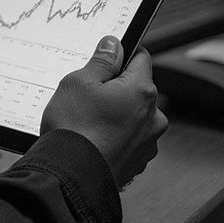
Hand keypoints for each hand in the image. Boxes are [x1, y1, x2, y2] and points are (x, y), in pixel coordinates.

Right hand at [41, 36, 167, 188]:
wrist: (71, 177)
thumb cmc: (74, 128)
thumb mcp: (79, 81)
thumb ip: (101, 60)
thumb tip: (113, 45)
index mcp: (142, 91)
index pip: (141, 57)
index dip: (122, 53)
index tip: (109, 55)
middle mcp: (153, 117)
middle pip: (137, 88)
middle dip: (116, 86)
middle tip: (88, 91)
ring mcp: (148, 142)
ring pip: (133, 114)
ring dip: (116, 111)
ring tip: (87, 118)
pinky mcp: (138, 162)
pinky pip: (129, 137)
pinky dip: (114, 134)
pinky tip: (92, 136)